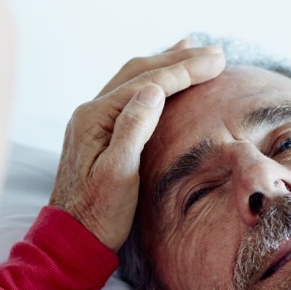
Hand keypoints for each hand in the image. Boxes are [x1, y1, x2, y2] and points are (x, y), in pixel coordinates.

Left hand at [48, 38, 225, 249]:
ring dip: (164, 64)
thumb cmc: (98, 214)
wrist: (72, 240)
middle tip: (216, 53)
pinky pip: (129, 96)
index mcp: (95, 118)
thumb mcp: (119, 174)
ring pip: (133, 80)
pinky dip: (152, 83)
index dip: (185, 70)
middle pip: (140, 73)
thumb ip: (134, 129)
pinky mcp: (99, 135)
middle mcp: (90, 113)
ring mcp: (92, 122)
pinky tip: (163, 83)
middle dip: (179, 60)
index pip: (148, 83)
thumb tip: (154, 90)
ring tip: (191, 48)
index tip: (218, 60)